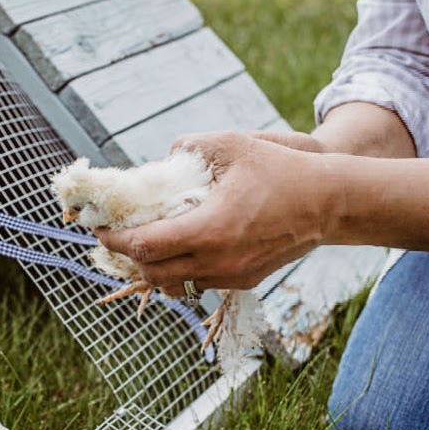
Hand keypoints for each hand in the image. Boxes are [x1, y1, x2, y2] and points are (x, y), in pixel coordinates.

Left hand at [94, 131, 343, 296]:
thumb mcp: (231, 145)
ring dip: (152, 267)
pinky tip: (178, 246)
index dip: (113, 239)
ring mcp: (231, 276)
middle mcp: (217, 262)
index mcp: (208, 231)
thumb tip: (163, 158)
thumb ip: (188, 148)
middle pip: (151, 274)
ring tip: (145, 242)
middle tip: (115, 236)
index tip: (98, 227)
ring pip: (174, 284)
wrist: (329, 203)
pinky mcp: (244, 280)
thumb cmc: (281, 170)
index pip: (143, 246)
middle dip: (127, 257)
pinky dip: (179, 269)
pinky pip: (198, 283)